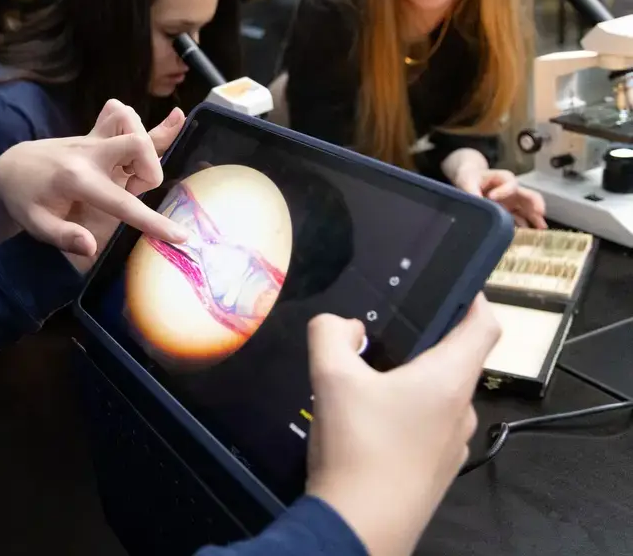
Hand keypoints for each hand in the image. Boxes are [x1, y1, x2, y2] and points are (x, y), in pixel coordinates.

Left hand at [0, 101, 186, 267]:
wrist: (11, 168)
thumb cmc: (24, 201)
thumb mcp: (35, 225)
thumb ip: (63, 236)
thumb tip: (91, 247)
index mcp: (76, 180)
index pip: (122, 203)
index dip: (153, 221)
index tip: (180, 236)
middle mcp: (88, 152)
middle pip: (137, 143)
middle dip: (149, 170)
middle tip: (131, 191)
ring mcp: (93, 138)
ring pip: (132, 120)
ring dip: (145, 146)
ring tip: (129, 171)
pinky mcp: (96, 132)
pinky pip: (122, 113)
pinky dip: (142, 121)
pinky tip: (167, 124)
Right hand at [305, 296, 500, 555]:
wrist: (360, 526)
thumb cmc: (356, 444)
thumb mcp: (330, 377)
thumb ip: (330, 334)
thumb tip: (344, 327)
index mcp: (448, 379)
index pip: (484, 325)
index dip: (475, 300)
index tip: (456, 288)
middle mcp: (461, 410)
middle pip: (455, 362)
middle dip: (422, 345)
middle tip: (381, 339)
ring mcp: (453, 445)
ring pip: (438, 398)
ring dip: (410, 385)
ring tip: (366, 385)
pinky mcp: (437, 472)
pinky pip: (427, 430)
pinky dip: (405, 419)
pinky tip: (368, 427)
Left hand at [452, 168, 546, 227]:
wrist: (469, 181)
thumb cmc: (470, 178)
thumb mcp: (467, 180)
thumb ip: (471, 189)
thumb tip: (476, 200)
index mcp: (504, 179)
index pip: (511, 184)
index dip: (503, 191)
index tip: (491, 196)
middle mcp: (512, 191)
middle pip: (529, 197)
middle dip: (536, 205)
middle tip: (539, 213)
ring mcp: (512, 203)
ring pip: (528, 211)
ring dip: (534, 220)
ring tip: (539, 231)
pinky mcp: (508, 213)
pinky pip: (519, 220)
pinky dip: (523, 228)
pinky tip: (524, 237)